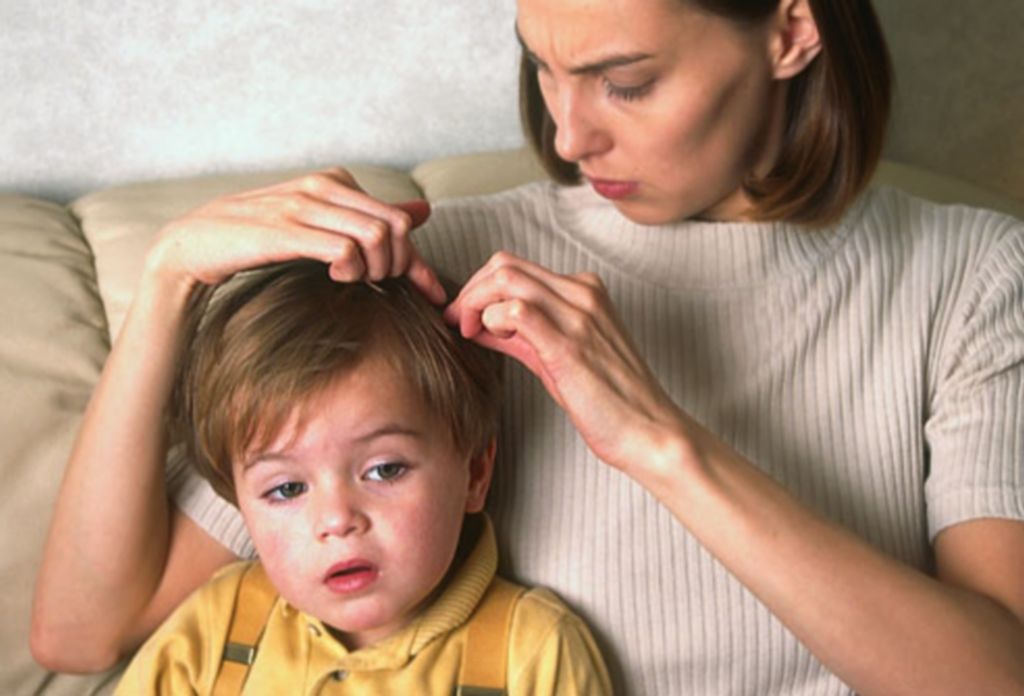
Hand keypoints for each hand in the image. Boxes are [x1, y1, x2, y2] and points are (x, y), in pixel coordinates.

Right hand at [147, 167, 444, 301]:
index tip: (432, 293)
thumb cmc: (257, 238)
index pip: (397, 218)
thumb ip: (368, 216)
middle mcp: (322, 186)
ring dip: (377, 269)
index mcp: (334, 181)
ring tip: (356, 281)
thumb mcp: (318, 222)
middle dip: (400, 265)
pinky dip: (352, 269)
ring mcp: (303, 206)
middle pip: (395, 226)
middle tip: (380, 286)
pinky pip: (344, 249)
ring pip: (376, 235)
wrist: (194, 245)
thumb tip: (422, 213)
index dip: (419, 261)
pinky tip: (337, 277)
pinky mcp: (285, 231)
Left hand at [445, 252, 688, 477]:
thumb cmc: (610, 401)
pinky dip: (491, 320)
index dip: (481, 288)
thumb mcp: (560, 357)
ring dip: (474, 303)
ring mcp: (578, 315)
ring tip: (470, 332)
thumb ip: (524, 335)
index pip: (517, 267)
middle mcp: (582, 294)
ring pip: (506, 278)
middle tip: (459, 323)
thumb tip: (483, 324)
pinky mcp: (569, 344)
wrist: (649, 432)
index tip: (467, 317)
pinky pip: (516, 311)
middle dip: (470, 290)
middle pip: (505, 264)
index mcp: (584, 291)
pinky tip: (490, 341)